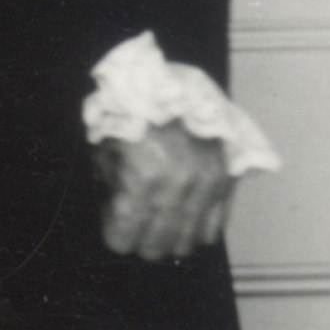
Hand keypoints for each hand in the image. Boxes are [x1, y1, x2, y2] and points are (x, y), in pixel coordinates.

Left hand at [96, 115, 240, 260]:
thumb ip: (109, 192)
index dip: (114, 235)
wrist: (169, 82)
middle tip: (135, 226)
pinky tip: (184, 219)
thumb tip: (117, 223)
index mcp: (141, 177)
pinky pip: (213, 229)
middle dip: (140, 241)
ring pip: (186, 244)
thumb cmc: (130, 115)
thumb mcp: (105, 150)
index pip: (123, 239)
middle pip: (155, 247)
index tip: (114, 226)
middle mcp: (176, 185)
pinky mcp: (224, 181)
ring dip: (169, 240)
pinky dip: (197, 231)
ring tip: (160, 224)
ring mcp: (205, 184)